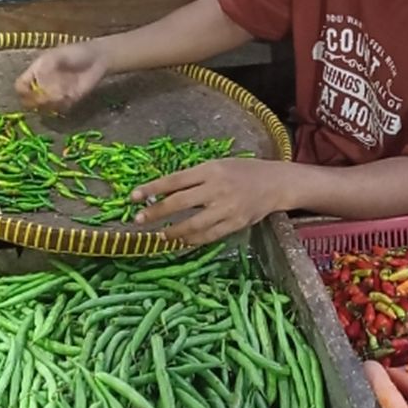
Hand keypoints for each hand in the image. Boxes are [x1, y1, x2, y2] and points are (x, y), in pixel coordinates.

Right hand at [14, 42, 107, 112]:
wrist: (96, 59)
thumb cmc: (74, 53)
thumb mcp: (55, 56)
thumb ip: (44, 68)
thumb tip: (37, 84)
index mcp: (35, 72)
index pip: (20, 86)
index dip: (22, 91)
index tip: (30, 91)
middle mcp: (42, 85)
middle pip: (30, 101)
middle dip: (37, 100)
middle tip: (48, 94)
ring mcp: (55, 94)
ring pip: (44, 107)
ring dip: (51, 102)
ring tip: (63, 93)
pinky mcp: (68, 101)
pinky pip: (60, 109)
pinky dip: (64, 105)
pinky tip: (71, 95)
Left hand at [131, 158, 286, 245]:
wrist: (275, 183)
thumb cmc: (241, 172)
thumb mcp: (217, 166)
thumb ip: (193, 178)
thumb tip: (162, 192)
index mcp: (210, 169)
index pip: (174, 180)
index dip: (152, 189)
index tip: (133, 197)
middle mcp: (217, 187)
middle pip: (180, 202)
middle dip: (156, 212)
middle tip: (139, 220)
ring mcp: (227, 208)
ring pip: (193, 224)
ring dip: (173, 232)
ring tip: (160, 236)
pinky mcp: (235, 224)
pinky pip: (209, 235)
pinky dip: (193, 239)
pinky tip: (181, 241)